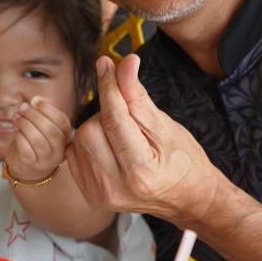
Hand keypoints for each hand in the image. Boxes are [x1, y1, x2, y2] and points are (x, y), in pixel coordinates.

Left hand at [5, 96, 72, 181]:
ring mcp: (46, 160)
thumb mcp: (42, 128)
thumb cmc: (35, 143)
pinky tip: (16, 131)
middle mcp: (59, 151)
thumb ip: (42, 113)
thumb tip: (35, 100)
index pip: (62, 121)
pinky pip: (26, 148)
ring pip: (38, 140)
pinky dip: (19, 136)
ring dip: (25, 124)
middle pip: (51, 130)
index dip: (48, 108)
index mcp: (66, 139)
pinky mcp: (31, 165)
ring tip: (17, 118)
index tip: (34, 100)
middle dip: (35, 115)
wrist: (26, 168)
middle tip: (23, 108)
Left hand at [65, 54, 219, 224]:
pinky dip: (88, 142)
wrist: (187, 198)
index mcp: (140, 171)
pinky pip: (74, 154)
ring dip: (96, 128)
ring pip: (80, 140)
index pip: (114, 119)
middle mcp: (115, 187)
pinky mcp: (90, 195)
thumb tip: (125, 62)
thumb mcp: (165, 125)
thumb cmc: (183, 160)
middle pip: (90, 130)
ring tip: (121, 135)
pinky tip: (108, 146)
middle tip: (127, 119)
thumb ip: (137, 95)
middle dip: (105, 114)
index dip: (109, 86)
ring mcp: (100, 194)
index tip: (106, 64)